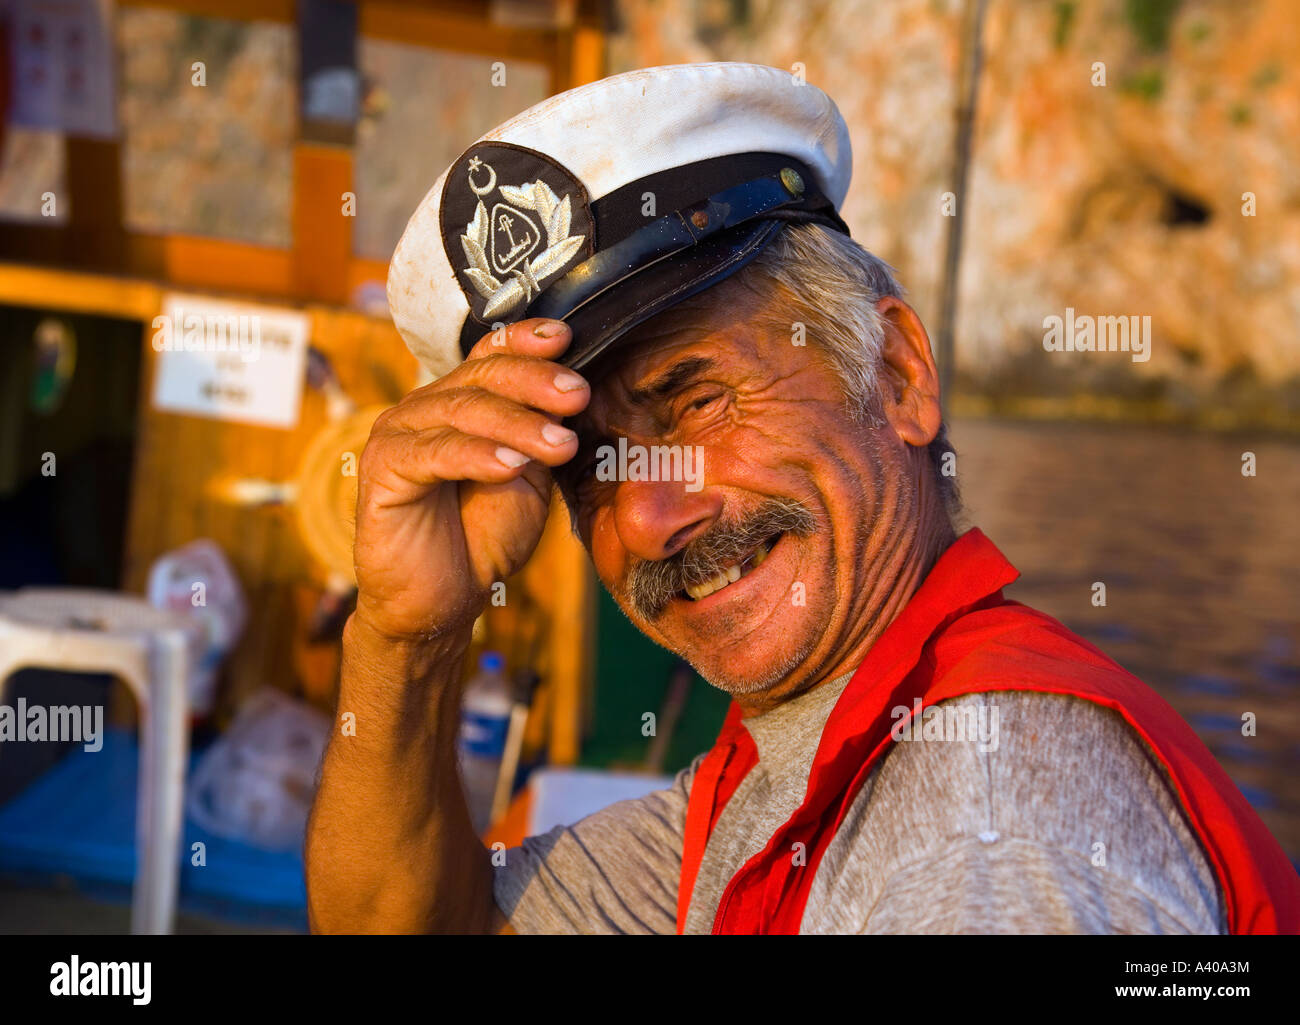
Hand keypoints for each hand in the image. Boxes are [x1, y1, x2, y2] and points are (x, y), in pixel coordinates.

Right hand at [351, 319, 588, 640]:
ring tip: (559, 444)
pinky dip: (477, 455)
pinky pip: (435, 452)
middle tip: (577, 396)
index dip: (525, 341)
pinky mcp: (382, 469)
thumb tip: (572, 395)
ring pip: (463, 411)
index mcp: (460, 403)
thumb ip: (541, 437)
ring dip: (517, 424)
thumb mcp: (528, 481)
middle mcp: (425, 408)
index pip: (491, 356)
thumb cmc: (482, 538)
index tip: (566, 340)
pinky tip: (511, 465)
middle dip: (535, 382)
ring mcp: (399, 434)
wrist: (441, 601)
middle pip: (483, 377)